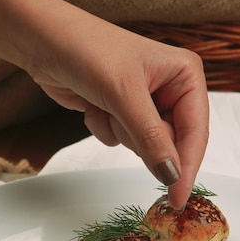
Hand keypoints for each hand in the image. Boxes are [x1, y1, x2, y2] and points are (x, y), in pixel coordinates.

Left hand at [28, 5, 208, 209]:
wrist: (43, 41)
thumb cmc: (88, 51)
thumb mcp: (124, 95)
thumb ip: (152, 139)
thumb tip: (173, 176)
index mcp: (185, 75)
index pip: (196, 132)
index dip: (187, 167)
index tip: (177, 198)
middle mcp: (170, 88)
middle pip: (171, 142)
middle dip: (140, 137)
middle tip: (119, 114)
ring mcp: (145, 102)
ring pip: (144, 145)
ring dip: (119, 130)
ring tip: (104, 102)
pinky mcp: (122, 111)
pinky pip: (121, 140)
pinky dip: (104, 128)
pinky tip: (93, 105)